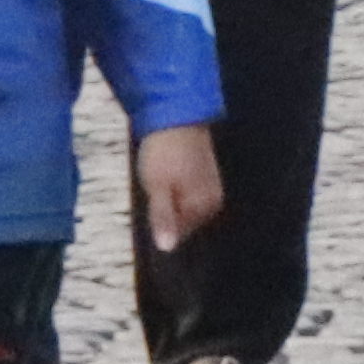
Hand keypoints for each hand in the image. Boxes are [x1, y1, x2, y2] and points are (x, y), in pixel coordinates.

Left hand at [135, 124, 223, 250]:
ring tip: (157, 179)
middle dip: (167, 212)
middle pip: (185, 220)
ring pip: (185, 205)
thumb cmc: (165, 152)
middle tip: (153, 189)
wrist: (174, 115)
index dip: (162, 225)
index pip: (181, 233)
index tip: (150, 209)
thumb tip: (167, 248)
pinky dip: (174, 188)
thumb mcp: (158, 188)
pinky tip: (163, 175)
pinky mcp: (204, 173)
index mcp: (204, 205)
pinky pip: (187, 192)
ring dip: (170, 200)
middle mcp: (213, 199)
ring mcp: (210, 185)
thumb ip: (164, 218)